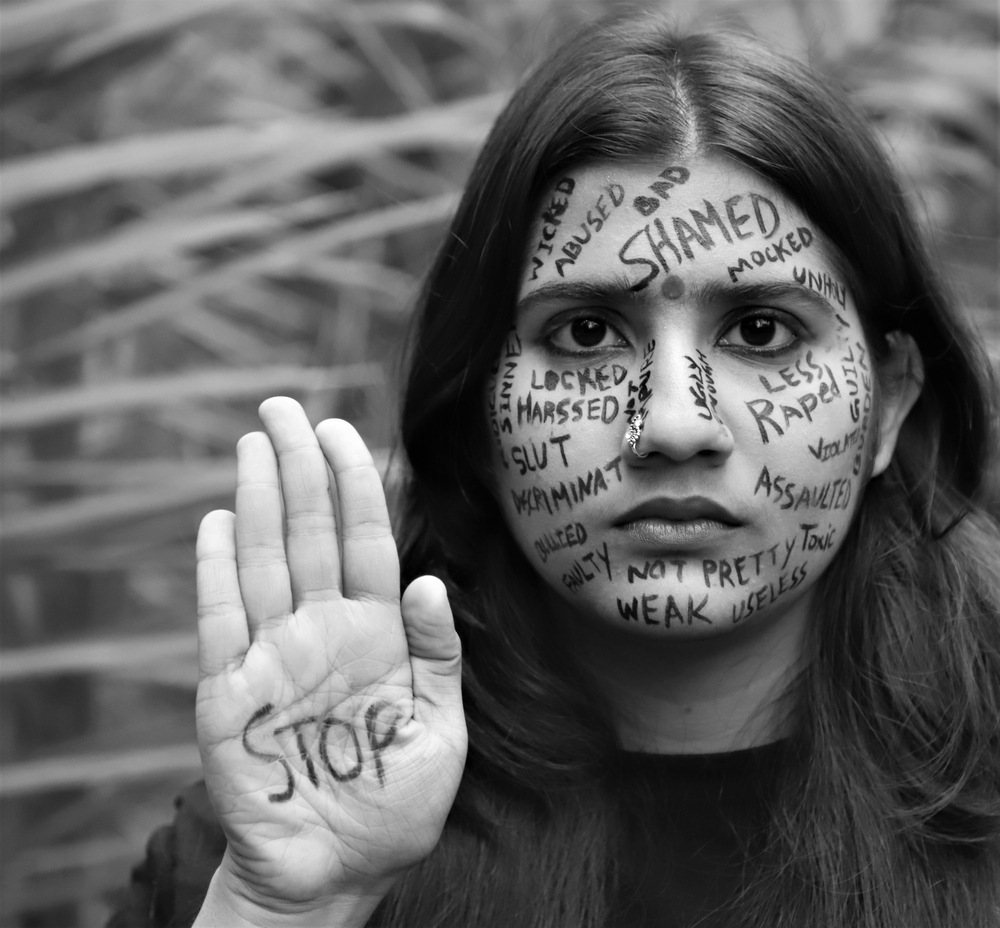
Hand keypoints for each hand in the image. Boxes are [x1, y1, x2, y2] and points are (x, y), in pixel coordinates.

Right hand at [194, 397, 465, 924]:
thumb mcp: (441, 732)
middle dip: (299, 469)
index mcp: (378, 634)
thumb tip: (432, 584)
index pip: (365, 542)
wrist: (336, 870)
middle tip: (284, 408)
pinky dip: (216, 571)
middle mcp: (324, 631)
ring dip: (258, 500)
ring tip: (254, 442)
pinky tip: (219, 520)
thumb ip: (439, 657)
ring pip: (265, 561)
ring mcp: (274, 655)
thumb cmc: (395, 803)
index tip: (346, 432)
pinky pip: (220, 620)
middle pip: (309, 534)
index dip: (356, 487)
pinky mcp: (229, 692)